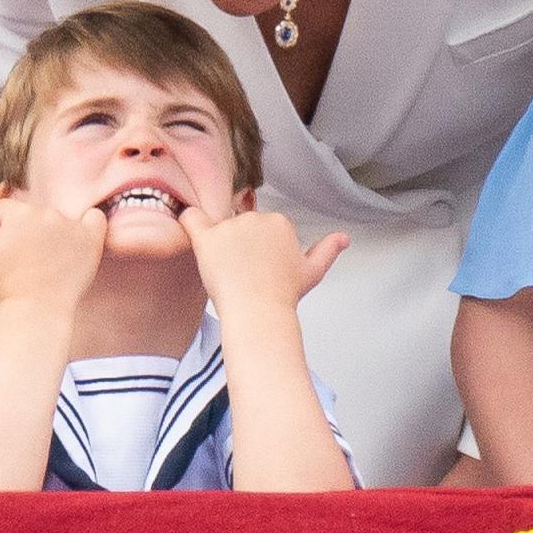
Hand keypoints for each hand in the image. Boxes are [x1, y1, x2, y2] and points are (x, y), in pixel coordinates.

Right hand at [0, 198, 106, 312]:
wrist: (38, 312)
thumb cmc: (6, 288)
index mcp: (17, 214)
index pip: (8, 211)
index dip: (3, 232)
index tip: (8, 255)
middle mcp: (45, 213)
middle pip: (34, 213)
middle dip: (28, 232)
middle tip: (28, 261)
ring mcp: (70, 224)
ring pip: (59, 218)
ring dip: (54, 233)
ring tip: (49, 262)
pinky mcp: (91, 238)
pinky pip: (95, 218)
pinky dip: (89, 227)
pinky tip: (77, 247)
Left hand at [179, 207, 347, 315]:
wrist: (260, 314)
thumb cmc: (284, 296)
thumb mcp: (312, 272)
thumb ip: (327, 250)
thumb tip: (344, 238)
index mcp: (280, 222)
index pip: (260, 226)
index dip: (258, 246)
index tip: (259, 266)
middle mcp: (256, 218)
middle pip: (239, 223)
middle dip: (239, 243)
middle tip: (242, 272)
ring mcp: (230, 227)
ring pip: (217, 227)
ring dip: (219, 244)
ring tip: (226, 273)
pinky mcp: (207, 239)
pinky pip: (190, 218)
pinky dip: (188, 221)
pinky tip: (190, 233)